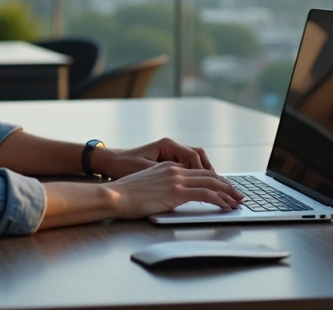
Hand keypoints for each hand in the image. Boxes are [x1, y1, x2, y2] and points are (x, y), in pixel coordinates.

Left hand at [92, 137, 214, 179]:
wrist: (110, 163)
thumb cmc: (124, 165)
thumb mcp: (146, 170)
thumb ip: (167, 174)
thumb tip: (186, 181)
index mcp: (167, 145)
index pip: (193, 155)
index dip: (204, 169)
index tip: (212, 182)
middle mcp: (171, 147)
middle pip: (199, 156)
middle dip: (211, 172)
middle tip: (222, 186)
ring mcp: (169, 154)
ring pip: (195, 162)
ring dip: (205, 174)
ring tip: (216, 188)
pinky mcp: (167, 162)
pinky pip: (187, 167)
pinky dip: (195, 176)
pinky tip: (200, 187)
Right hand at [105, 162, 243, 217]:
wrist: (115, 195)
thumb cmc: (126, 194)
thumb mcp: (147, 185)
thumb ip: (162, 186)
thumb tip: (171, 197)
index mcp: (168, 167)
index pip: (198, 171)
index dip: (215, 179)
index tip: (224, 188)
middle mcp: (175, 170)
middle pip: (209, 175)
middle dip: (227, 186)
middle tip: (238, 195)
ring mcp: (177, 179)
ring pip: (212, 183)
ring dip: (228, 193)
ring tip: (238, 202)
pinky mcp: (176, 192)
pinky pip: (205, 194)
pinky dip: (220, 199)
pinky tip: (226, 206)